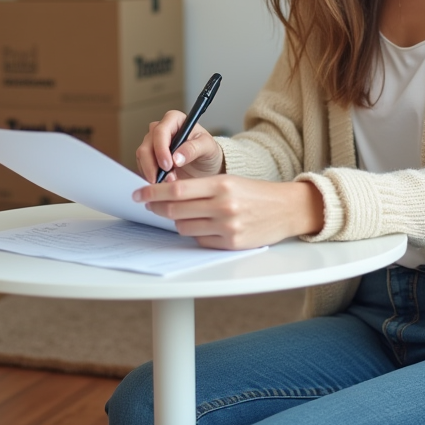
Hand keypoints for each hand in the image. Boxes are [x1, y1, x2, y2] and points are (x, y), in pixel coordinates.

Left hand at [132, 175, 324, 249]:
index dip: (153, 192)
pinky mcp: (231, 243)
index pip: (177, 189)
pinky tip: (204, 227)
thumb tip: (165, 194)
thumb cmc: (255, 193)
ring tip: (185, 214)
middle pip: (175, 209)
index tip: (138, 193)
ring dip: (177, 221)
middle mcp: (223, 205)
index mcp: (221, 184)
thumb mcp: (230, 182)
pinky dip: (195, 234)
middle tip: (150, 205)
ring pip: (184, 226)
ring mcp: (227, 226)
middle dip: (158, 208)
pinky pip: (199, 240)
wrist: (286, 209)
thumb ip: (201, 188)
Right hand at [135, 110, 224, 183]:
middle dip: (153, 165)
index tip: (167, 165)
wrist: (206, 165)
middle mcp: (160, 129)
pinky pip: (143, 167)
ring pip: (142, 158)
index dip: (161, 149)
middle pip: (146, 146)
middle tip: (164, 179)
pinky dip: (151, 177)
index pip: (160, 132)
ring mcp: (153, 143)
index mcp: (174, 119)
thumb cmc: (207, 151)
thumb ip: (193, 149)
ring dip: (152, 173)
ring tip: (169, 182)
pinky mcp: (149, 158)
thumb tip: (176, 158)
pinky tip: (163, 183)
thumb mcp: (207, 147)